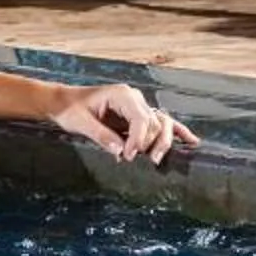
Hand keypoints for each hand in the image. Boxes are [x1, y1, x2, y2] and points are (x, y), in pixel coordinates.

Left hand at [47, 82, 196, 164]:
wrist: (63, 103)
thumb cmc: (70, 110)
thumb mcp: (80, 123)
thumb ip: (101, 136)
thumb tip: (120, 151)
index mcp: (122, 95)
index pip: (141, 118)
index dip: (138, 138)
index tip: (128, 155)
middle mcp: (134, 99)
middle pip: (156, 121)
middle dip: (151, 143)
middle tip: (140, 160)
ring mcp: (138, 107)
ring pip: (162, 123)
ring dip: (163, 141)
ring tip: (156, 159)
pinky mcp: (138, 116)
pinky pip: (161, 123)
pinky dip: (176, 132)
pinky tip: (191, 141)